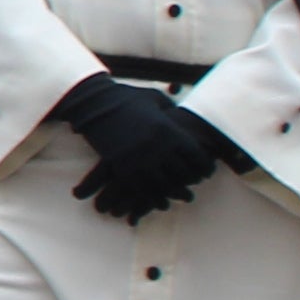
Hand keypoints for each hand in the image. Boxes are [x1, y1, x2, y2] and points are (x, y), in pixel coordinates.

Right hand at [49, 72, 238, 220]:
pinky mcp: (121, 167)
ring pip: (164, 185)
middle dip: (191, 180)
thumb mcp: (153, 99)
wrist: (92, 103)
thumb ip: (169, 108)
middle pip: (183, 173)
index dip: (205, 167)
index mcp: (169, 131)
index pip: (196, 156)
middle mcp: (157, 148)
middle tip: (194, 184)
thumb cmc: (125, 98)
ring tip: (181, 196)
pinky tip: (161, 201)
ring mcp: (139, 159)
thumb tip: (178, 112)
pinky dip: (154, 199)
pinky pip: (142, 189)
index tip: (206, 172)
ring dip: (175, 193)